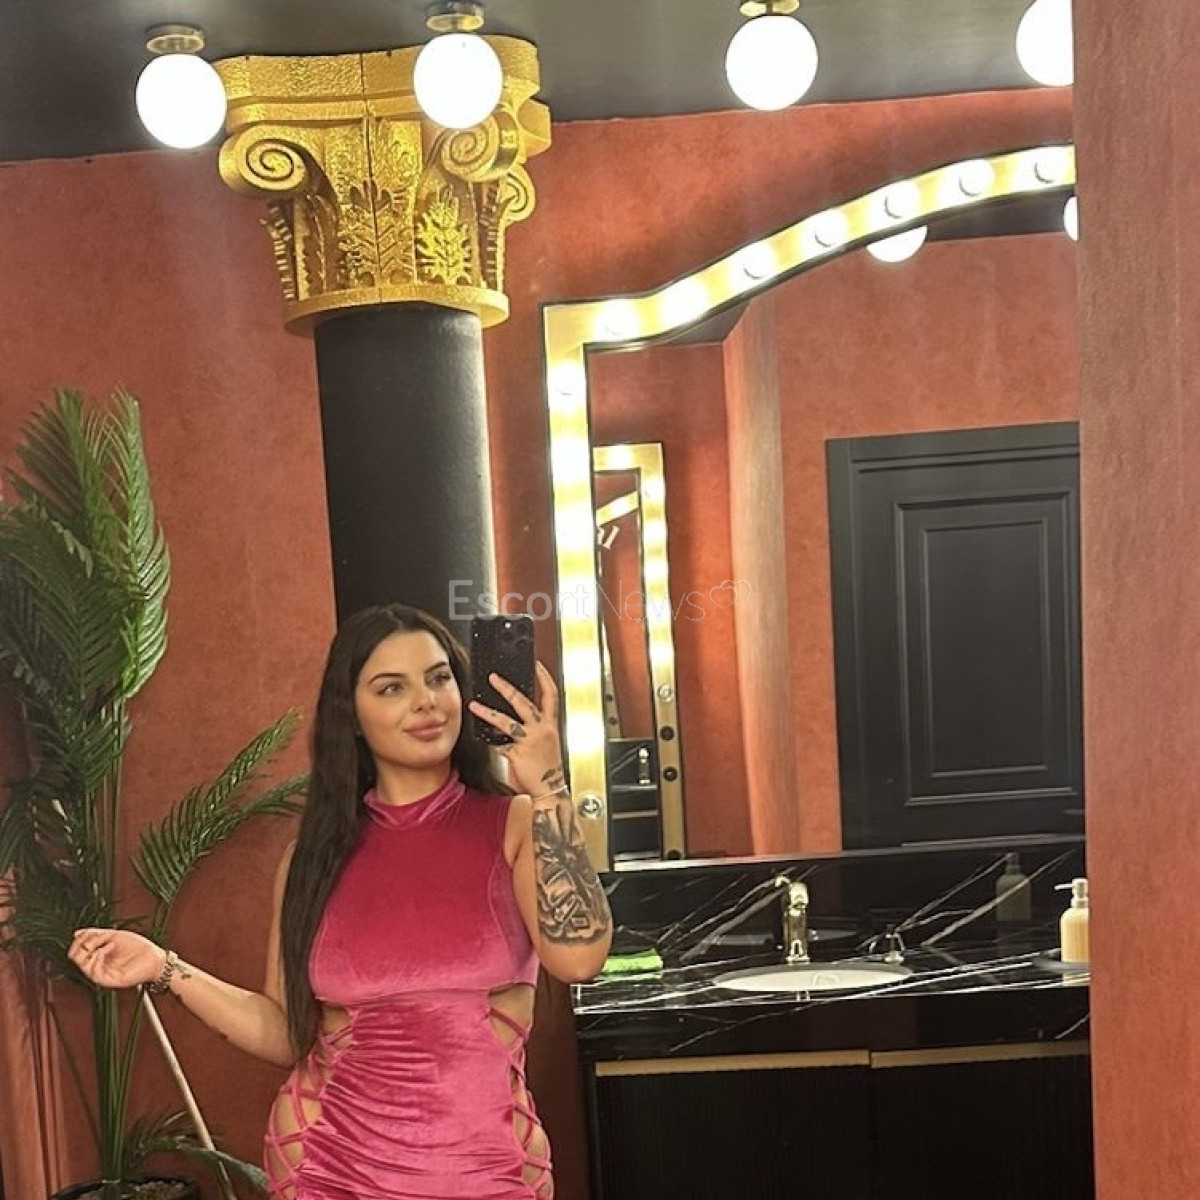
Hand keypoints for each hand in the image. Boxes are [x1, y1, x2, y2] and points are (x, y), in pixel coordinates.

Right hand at [69, 928, 165, 990]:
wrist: (154, 958)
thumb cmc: (138, 948)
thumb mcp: (114, 936)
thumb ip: (96, 935)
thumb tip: (76, 934)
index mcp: (97, 955)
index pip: (76, 950)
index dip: (79, 940)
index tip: (88, 933)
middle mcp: (97, 965)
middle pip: (75, 958)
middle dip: (81, 945)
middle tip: (95, 938)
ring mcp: (102, 973)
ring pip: (82, 966)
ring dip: (92, 950)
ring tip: (107, 943)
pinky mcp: (108, 980)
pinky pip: (94, 973)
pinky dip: (97, 958)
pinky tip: (106, 949)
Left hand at [468, 661, 567, 798]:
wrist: (550, 789)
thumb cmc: (547, 766)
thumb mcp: (546, 741)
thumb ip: (533, 728)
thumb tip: (514, 717)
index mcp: (550, 724)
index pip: (551, 695)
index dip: (544, 677)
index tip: (536, 664)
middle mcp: (541, 730)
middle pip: (523, 702)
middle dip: (507, 688)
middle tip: (493, 677)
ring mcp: (529, 742)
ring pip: (506, 721)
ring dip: (488, 712)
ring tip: (474, 705)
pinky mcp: (517, 754)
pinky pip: (499, 744)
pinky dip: (489, 740)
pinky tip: (478, 734)